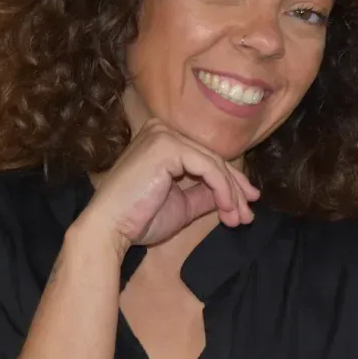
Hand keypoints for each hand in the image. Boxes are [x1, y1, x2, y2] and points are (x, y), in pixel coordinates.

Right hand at [79, 118, 259, 252]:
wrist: (109, 228)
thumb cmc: (138, 218)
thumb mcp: (182, 205)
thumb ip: (205, 194)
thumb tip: (234, 195)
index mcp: (162, 140)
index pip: (205, 158)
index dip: (230, 182)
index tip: (247, 206)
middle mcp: (162, 130)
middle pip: (212, 159)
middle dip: (235, 189)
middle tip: (248, 215)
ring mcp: (164, 135)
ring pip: (213, 163)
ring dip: (231, 193)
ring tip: (240, 218)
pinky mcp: (167, 146)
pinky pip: (207, 167)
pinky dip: (223, 189)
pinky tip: (227, 208)